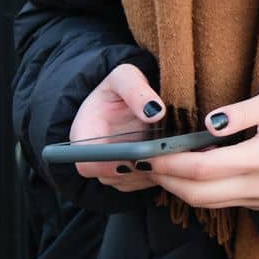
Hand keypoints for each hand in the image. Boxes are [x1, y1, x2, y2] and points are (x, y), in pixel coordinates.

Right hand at [68, 61, 165, 192]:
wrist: (127, 96)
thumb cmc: (121, 86)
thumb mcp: (125, 77)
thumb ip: (136, 90)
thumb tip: (156, 111)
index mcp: (84, 133)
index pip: (87, 162)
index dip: (112, 163)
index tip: (139, 153)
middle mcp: (94, 157)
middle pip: (112, 176)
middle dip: (141, 164)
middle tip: (167, 149)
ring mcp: (111, 169)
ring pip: (131, 181)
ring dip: (152, 169)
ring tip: (174, 149)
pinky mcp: (129, 175)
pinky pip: (144, 182)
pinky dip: (160, 171)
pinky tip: (173, 154)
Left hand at [140, 87, 258, 210]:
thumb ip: (243, 110)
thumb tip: (209, 123)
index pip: (203, 168)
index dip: (171, 162)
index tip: (149, 152)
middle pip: (198, 193)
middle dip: (167, 179)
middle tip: (145, 162)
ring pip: (207, 203)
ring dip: (178, 188)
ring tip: (160, 167)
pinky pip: (220, 203)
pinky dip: (197, 191)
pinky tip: (187, 172)